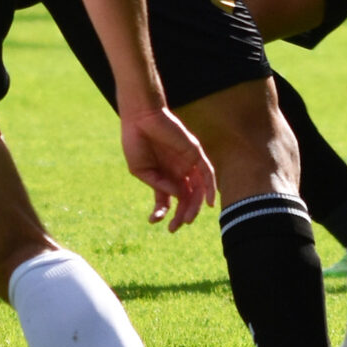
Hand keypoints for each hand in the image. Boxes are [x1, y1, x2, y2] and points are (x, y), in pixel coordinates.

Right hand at [120, 108, 216, 230]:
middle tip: (175, 228)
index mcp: (163, 175)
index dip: (163, 212)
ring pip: (197, 190)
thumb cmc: (135, 142)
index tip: (153, 221)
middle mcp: (177, 171)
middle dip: (182, 215)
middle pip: (186, 198)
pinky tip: (208, 203)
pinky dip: (210, 188)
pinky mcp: (195, 153)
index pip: (169, 199)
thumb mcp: (141, 171)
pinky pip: (207, 173)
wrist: (139, 118)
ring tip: (186, 220)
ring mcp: (187, 163)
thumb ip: (158, 185)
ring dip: (194, 207)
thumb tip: (177, 195)